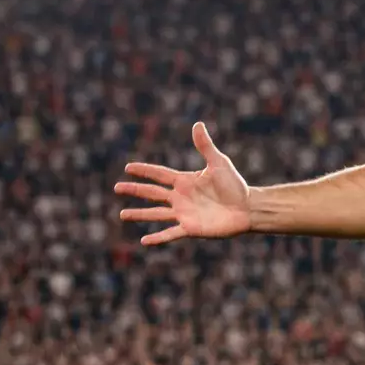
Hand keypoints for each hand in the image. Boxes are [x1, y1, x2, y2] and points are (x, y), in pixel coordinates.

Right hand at [115, 122, 251, 245]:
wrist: (248, 208)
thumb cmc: (235, 185)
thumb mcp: (219, 163)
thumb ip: (205, 146)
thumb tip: (197, 124)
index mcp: (185, 181)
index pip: (159, 174)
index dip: (144, 171)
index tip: (128, 168)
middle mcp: (181, 197)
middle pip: (152, 193)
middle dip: (135, 190)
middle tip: (117, 187)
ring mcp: (184, 213)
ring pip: (156, 214)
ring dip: (139, 214)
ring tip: (122, 214)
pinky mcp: (190, 228)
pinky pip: (170, 233)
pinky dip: (157, 237)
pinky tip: (144, 241)